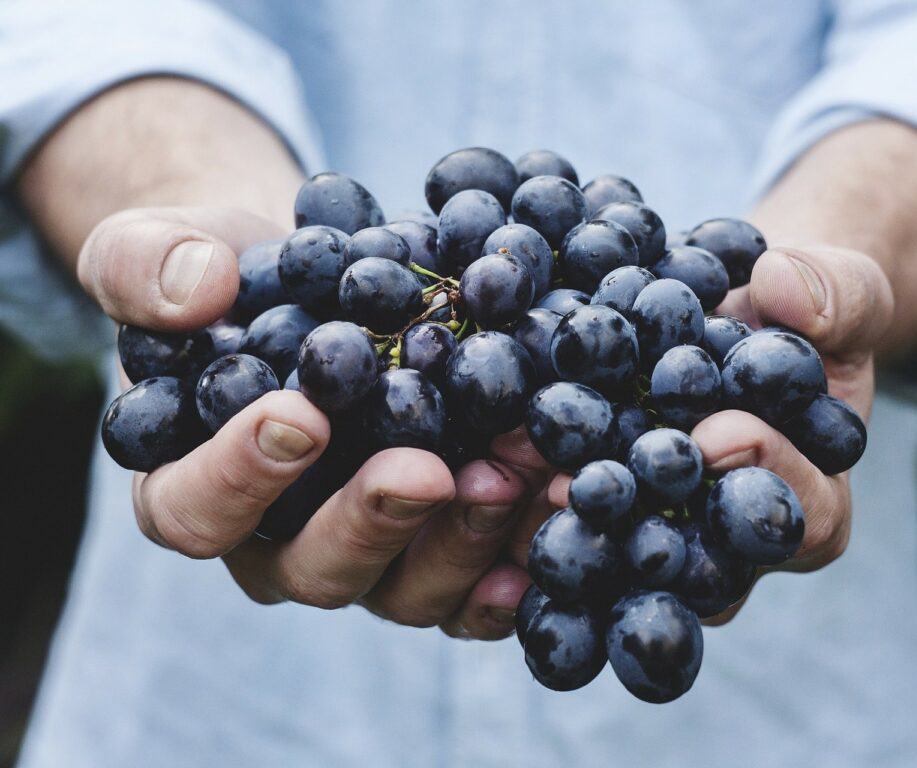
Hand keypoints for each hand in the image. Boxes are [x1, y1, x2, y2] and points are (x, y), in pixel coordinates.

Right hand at [82, 206, 543, 639]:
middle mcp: (279, 544)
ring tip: (517, 474)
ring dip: (466, 539)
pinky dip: (520, 560)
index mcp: (193, 488)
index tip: (300, 415)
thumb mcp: (161, 249)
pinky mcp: (436, 548)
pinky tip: (560, 517)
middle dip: (374, 520)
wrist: (317, 286)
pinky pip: (476, 585)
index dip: (239, 477)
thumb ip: (146, 265)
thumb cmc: (229, 278)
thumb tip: (196, 289)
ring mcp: (368, 556)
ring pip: (408, 587)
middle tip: (426, 470)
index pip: (195, 511)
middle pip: (315, 568)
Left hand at [544, 245, 893, 622]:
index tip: (717, 433)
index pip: (802, 515)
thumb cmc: (803, 314)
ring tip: (521, 477)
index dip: (766, 475)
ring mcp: (663, 532)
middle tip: (589, 484)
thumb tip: (781, 288)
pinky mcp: (606, 508)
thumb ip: (836, 294)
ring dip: (570, 520)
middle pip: (697, 558)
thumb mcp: (843, 291)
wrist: (740, 316)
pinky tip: (488, 462)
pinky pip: (572, 516)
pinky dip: (529, 491)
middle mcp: (732, 542)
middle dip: (644, 519)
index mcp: (812, 503)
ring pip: (623, 551)